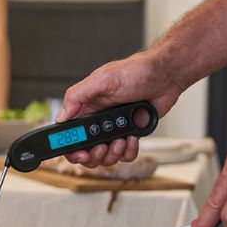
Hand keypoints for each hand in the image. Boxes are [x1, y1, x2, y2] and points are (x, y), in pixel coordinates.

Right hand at [55, 51, 185, 166]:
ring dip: (113, 153)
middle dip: (93, 155)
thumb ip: (77, 96)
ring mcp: (115, 128)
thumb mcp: (102, 80)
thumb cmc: (136, 71)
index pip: (70, 133)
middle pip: (87, 150)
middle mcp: (99, 120)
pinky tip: (132, 138)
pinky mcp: (131, 134)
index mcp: (87, 107)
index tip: (80, 152)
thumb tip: (60, 117)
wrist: (166, 75)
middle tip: (102, 149)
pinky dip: (129, 151)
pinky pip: (126, 154)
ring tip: (121, 140)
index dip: (71, 147)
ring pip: (106, 156)